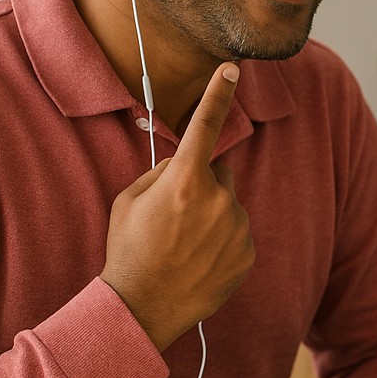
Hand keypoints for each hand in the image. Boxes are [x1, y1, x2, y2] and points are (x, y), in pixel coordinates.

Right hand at [102, 65, 254, 350]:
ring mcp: (237, 228)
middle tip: (174, 216)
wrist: (142, 309)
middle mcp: (218, 200)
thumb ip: (161, 173)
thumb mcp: (129, 201)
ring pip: (228, 205)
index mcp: (185, 181)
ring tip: (183, 246)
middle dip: (200, 183)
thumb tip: (183, 162)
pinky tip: (198, 260)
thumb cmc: (128, 251)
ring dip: (212, 215)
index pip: (205, 126)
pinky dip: (222, 241)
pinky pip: (237, 232)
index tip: (232, 68)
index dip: (219, 93)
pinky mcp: (248, 253)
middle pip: (217, 172)